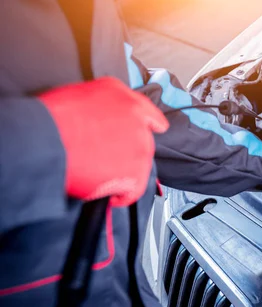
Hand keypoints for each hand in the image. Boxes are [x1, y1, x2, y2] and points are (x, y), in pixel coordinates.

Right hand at [39, 77, 168, 206]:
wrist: (45, 139)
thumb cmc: (54, 117)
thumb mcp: (86, 93)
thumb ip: (107, 105)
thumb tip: (108, 118)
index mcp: (128, 102)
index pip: (151, 116)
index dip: (149, 125)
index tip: (153, 129)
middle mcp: (139, 124)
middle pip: (143, 144)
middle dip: (126, 152)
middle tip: (103, 158)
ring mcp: (139, 149)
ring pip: (139, 166)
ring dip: (122, 172)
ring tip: (98, 174)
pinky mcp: (134, 173)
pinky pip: (134, 189)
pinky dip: (122, 195)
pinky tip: (110, 194)